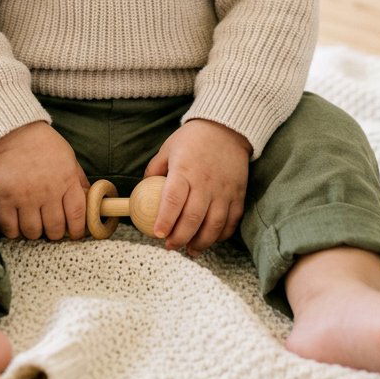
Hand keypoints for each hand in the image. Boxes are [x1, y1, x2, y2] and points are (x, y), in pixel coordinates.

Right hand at [0, 120, 90, 241]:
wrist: (14, 131)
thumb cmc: (44, 144)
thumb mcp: (68, 158)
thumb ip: (78, 180)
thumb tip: (91, 200)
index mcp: (66, 180)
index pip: (77, 215)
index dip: (77, 230)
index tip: (73, 234)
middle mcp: (48, 191)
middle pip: (54, 228)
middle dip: (54, 233)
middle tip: (50, 228)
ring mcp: (25, 195)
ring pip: (32, 231)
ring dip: (34, 233)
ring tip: (33, 225)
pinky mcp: (5, 196)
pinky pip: (10, 227)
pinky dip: (13, 231)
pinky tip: (15, 226)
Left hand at [143, 118, 250, 256]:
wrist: (227, 128)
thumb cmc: (193, 139)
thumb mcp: (168, 149)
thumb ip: (154, 171)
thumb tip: (141, 191)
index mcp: (184, 170)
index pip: (173, 200)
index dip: (165, 220)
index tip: (157, 235)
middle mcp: (205, 183)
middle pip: (193, 218)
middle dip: (179, 238)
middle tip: (170, 246)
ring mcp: (224, 190)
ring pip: (214, 225)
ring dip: (201, 242)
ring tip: (190, 250)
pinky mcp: (238, 194)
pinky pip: (232, 221)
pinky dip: (221, 235)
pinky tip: (211, 239)